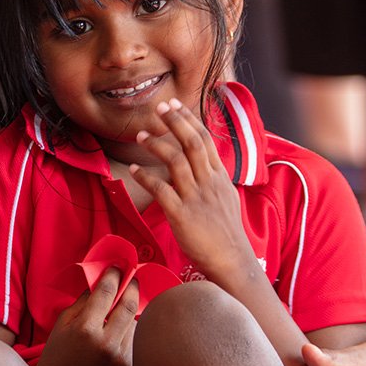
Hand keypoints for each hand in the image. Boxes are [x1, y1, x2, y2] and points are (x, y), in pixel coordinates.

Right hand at [35, 268, 137, 365]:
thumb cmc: (59, 352)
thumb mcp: (64, 321)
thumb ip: (85, 300)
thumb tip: (104, 279)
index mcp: (86, 330)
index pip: (107, 293)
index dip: (114, 276)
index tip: (117, 268)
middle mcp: (107, 345)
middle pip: (129, 306)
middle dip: (132, 288)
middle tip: (132, 280)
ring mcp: (121, 361)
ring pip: (137, 325)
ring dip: (131, 315)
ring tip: (120, 315)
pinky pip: (137, 343)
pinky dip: (132, 335)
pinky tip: (120, 337)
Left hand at [129, 100, 255, 284]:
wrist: (231, 260)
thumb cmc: (226, 231)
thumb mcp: (227, 197)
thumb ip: (214, 177)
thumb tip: (205, 161)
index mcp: (219, 177)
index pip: (205, 140)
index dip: (189, 120)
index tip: (174, 105)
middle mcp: (209, 183)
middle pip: (192, 144)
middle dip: (175, 122)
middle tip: (159, 108)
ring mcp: (196, 198)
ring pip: (176, 162)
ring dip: (156, 145)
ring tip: (141, 136)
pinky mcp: (182, 215)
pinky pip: (161, 190)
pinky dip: (146, 177)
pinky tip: (134, 170)